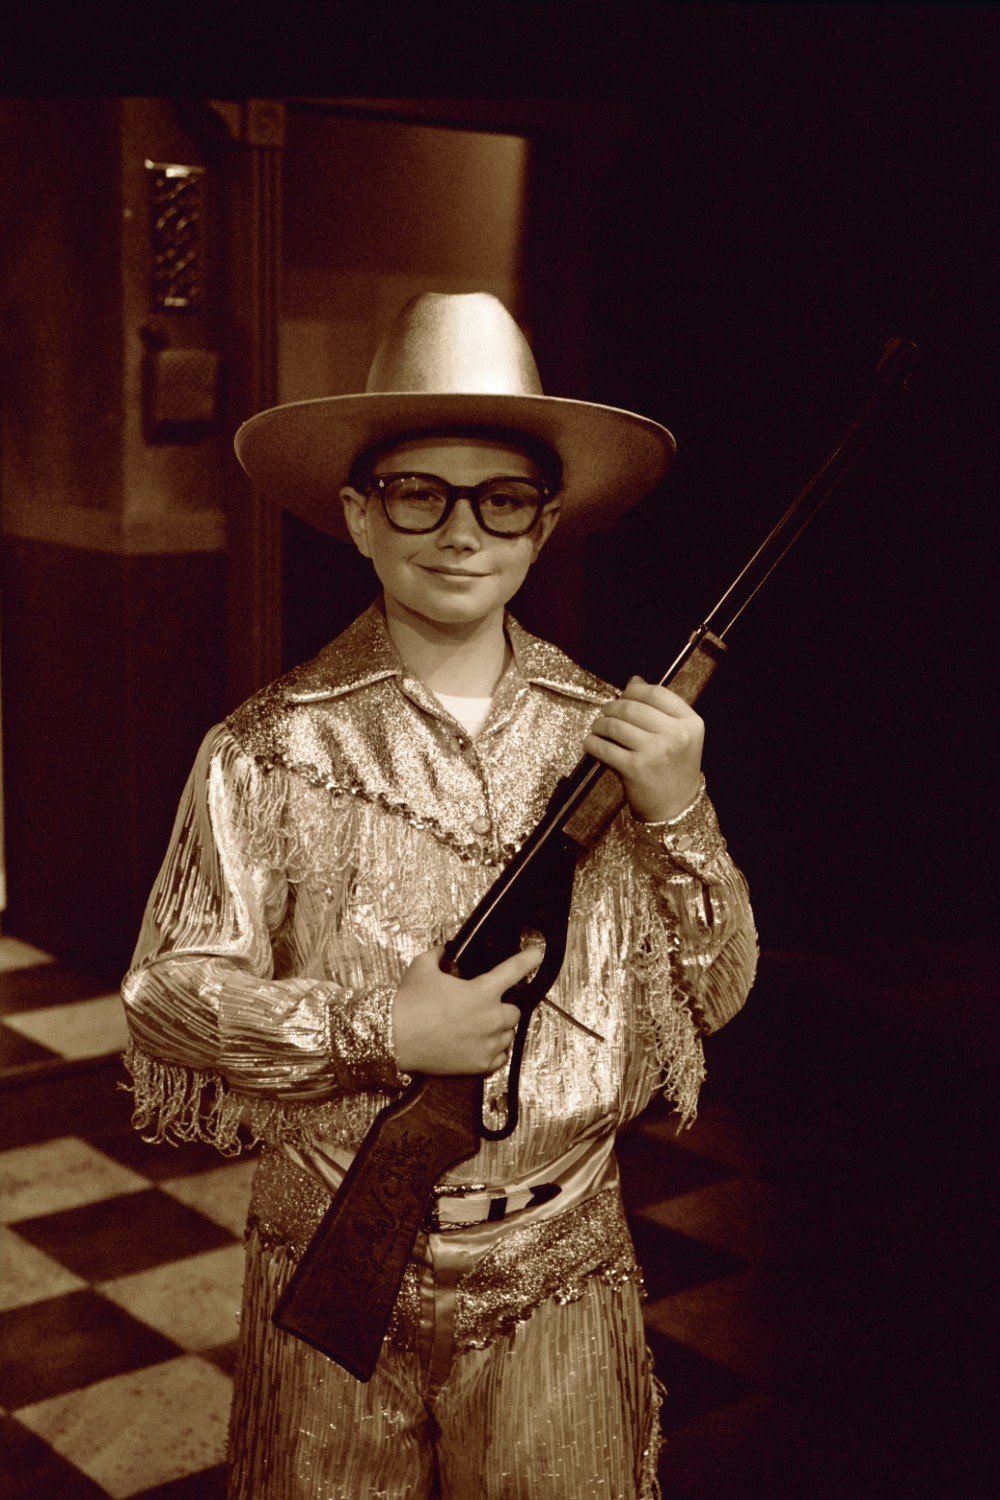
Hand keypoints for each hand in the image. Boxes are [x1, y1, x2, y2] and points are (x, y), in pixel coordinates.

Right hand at [392, 943, 540, 1075]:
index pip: (513, 971)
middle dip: (503, 1005)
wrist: (392, 1038)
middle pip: (514, 1010)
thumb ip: (439, 954)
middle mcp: (490, 1019)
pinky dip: (494, 1050)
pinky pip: (499, 1057)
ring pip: (508, 1034)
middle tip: (484, 1004)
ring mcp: (486, 1044)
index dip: (528, 960)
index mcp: (481, 992)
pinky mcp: (478, 1065)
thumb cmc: (408, 1003)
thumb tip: (446, 950)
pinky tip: (479, 1044)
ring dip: (499, 1028)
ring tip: (478, 1025)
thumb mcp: (422, 967)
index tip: (536, 954)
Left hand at [583, 676, 703, 822]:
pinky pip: (604, 747)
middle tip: (605, 713)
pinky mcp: (634, 768)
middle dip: (612, 707)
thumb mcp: (679, 735)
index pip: (657, 693)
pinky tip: (592, 743)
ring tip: (598, 728)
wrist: (676, 807)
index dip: (634, 690)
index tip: (624, 695)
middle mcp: (675, 735)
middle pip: (632, 707)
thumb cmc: (675, 768)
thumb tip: (633, 680)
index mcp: (690, 723)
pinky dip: (592, 743)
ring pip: (614, 725)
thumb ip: (659, 708)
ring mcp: (654, 751)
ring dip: (599, 724)